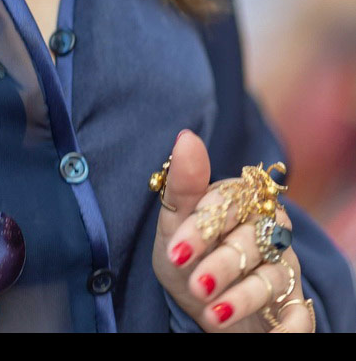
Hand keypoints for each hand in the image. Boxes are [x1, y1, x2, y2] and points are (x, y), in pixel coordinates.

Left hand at [151, 130, 312, 332]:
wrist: (201, 306)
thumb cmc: (187, 258)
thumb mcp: (173, 228)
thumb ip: (182, 186)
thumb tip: (187, 136)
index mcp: (237, 200)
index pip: (226, 205)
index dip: (200, 229)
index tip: (175, 251)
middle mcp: (265, 227)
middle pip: (250, 241)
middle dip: (221, 264)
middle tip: (196, 284)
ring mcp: (281, 265)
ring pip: (270, 277)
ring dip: (242, 297)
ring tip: (211, 314)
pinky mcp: (291, 303)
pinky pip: (299, 315)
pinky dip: (288, 329)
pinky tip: (269, 335)